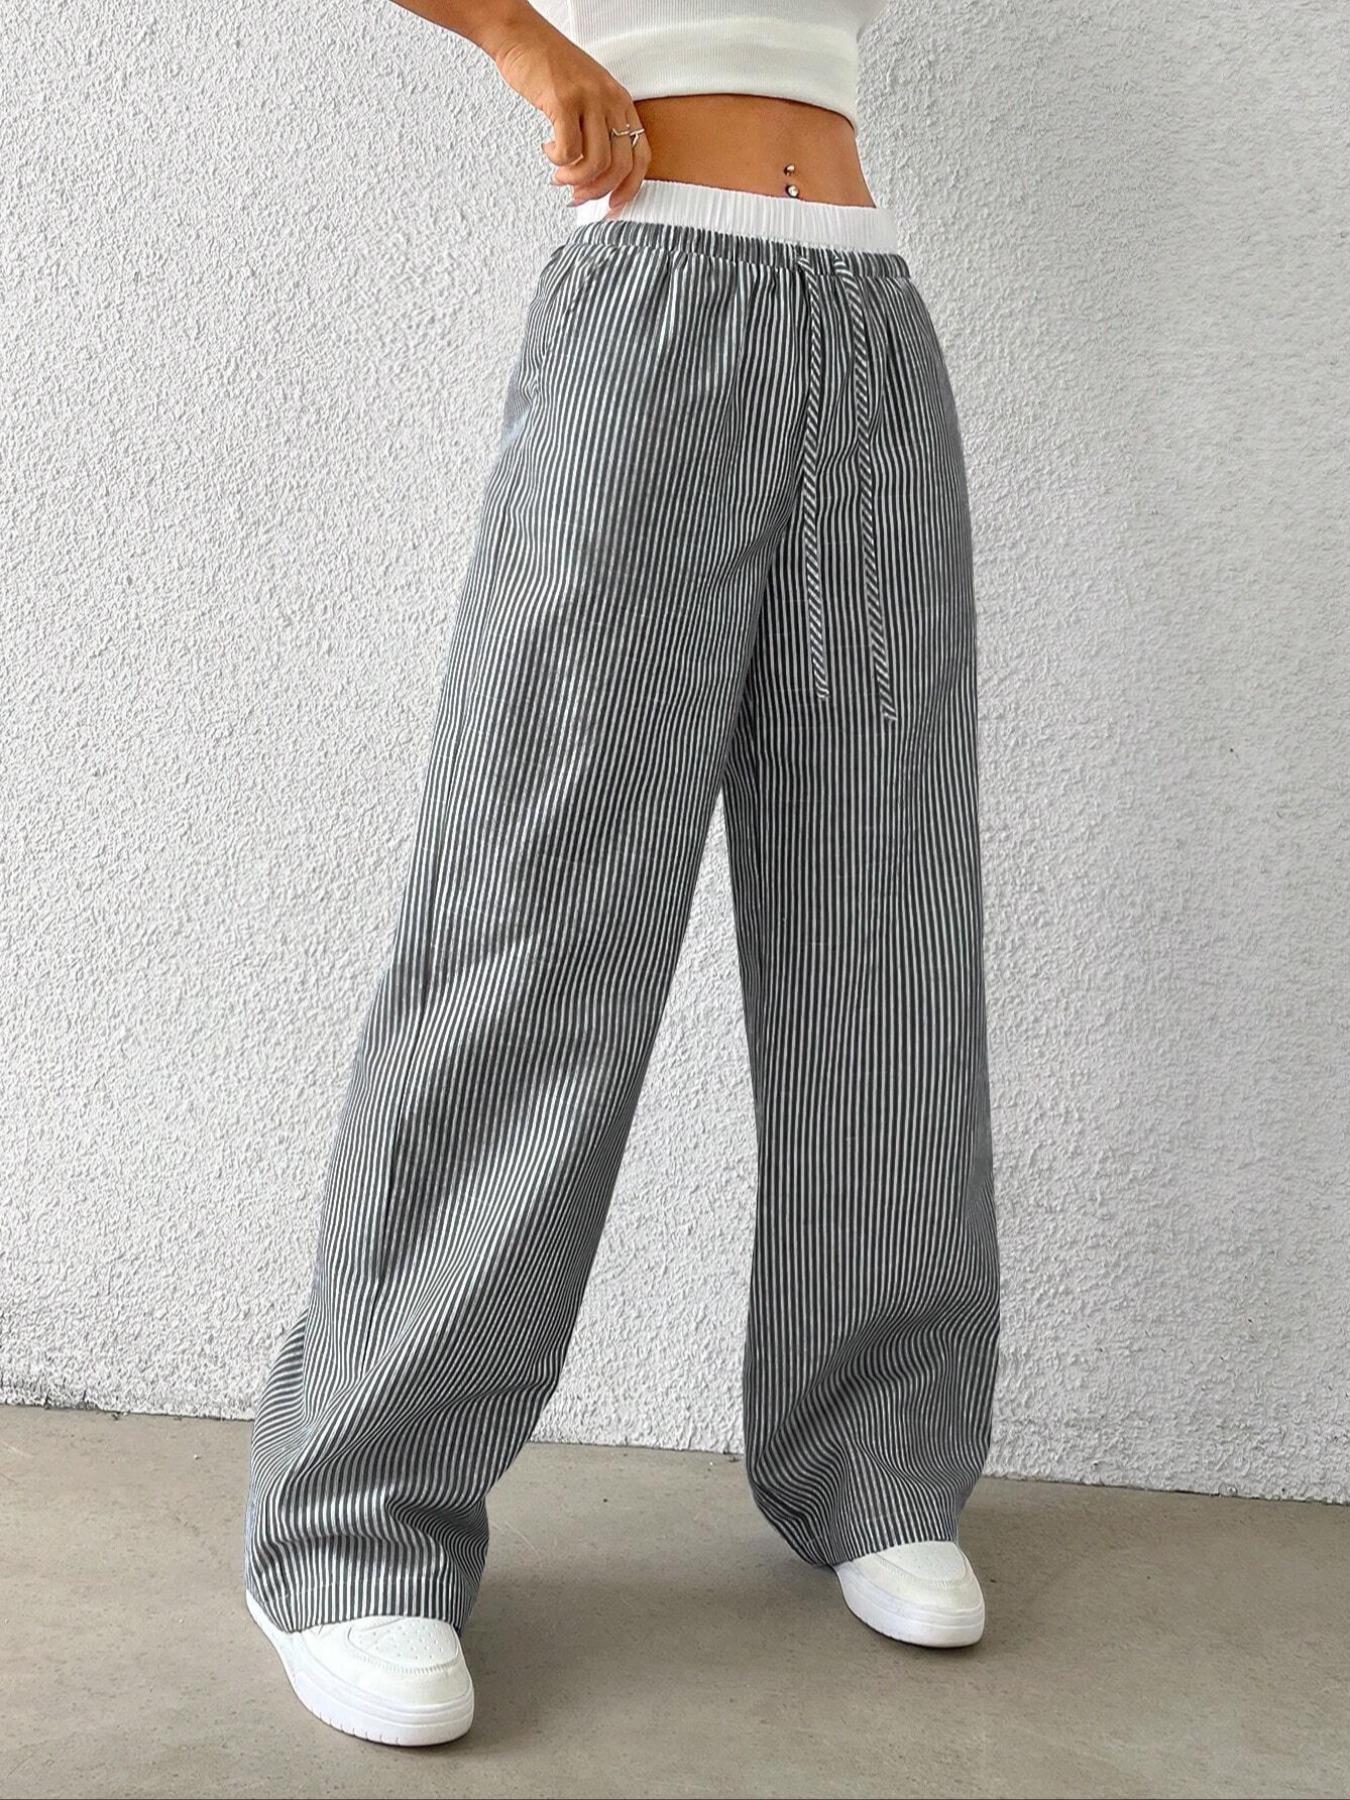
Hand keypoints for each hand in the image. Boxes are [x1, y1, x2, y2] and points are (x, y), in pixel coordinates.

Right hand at [492, 24, 650, 215]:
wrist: (521, 36)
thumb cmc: (550, 67)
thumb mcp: (588, 94)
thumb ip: (598, 127)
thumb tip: (597, 173)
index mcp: (620, 101)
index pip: (641, 156)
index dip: (629, 189)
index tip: (613, 205)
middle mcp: (609, 100)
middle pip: (620, 167)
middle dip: (597, 191)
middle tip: (577, 196)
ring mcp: (588, 99)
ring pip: (596, 164)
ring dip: (574, 180)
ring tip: (559, 175)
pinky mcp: (564, 101)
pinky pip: (569, 150)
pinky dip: (557, 160)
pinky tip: (547, 150)